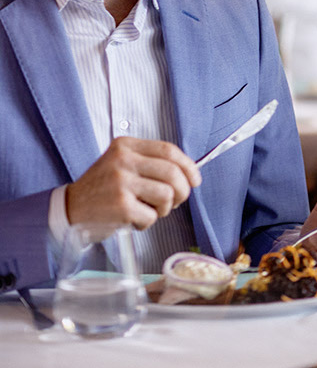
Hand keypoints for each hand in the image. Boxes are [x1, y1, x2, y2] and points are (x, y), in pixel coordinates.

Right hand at [66, 137, 201, 228]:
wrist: (70, 210)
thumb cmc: (104, 189)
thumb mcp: (124, 165)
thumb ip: (152, 164)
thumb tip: (191, 174)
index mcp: (126, 145)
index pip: (169, 150)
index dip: (188, 166)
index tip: (195, 180)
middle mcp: (123, 160)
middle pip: (173, 173)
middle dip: (182, 191)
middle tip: (175, 201)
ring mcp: (120, 182)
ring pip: (167, 194)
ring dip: (164, 209)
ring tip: (149, 210)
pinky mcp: (120, 205)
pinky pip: (152, 215)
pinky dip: (147, 222)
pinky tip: (134, 220)